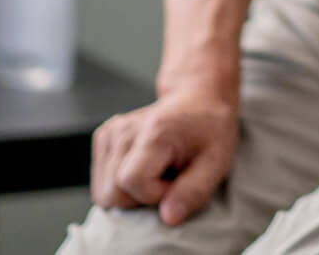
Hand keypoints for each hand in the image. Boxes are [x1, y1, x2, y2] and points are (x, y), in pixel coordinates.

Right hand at [90, 86, 238, 225]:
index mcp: (153, 133)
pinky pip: (101, 182)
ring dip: (131, 192)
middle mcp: (124, 130)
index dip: (154, 194)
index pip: (131, 182)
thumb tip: (168, 218)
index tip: (177, 180)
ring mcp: (110, 132)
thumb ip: (194, 191)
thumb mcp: (216, 162)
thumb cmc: (209, 130)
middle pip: (110, 193)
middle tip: (167, 179)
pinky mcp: (103, 137)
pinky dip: (121, 183)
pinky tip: (144, 166)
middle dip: (140, 198)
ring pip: (103, 193)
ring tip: (157, 171)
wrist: (198, 99)